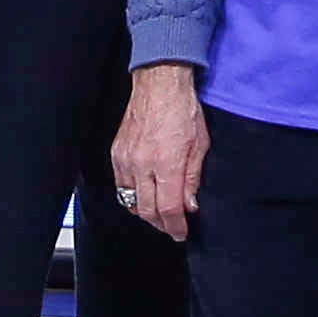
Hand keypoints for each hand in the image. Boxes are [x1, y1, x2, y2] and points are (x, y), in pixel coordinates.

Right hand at [113, 63, 208, 239]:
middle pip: (147, 211)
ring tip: (159, 214)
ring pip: (130, 201)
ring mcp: (126, 159)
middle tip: (172, 227)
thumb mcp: (200, 145)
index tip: (181, 233)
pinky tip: (144, 194)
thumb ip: (193, 178)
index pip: (168, 209)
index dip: (175, 226)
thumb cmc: (183, 109)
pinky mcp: (117, 153)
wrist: (159, 83)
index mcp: (166, 163)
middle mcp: (142, 164)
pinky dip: (132, 195)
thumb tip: (190, 205)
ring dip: (145, 212)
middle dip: (161, 224)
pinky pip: (120, 184)